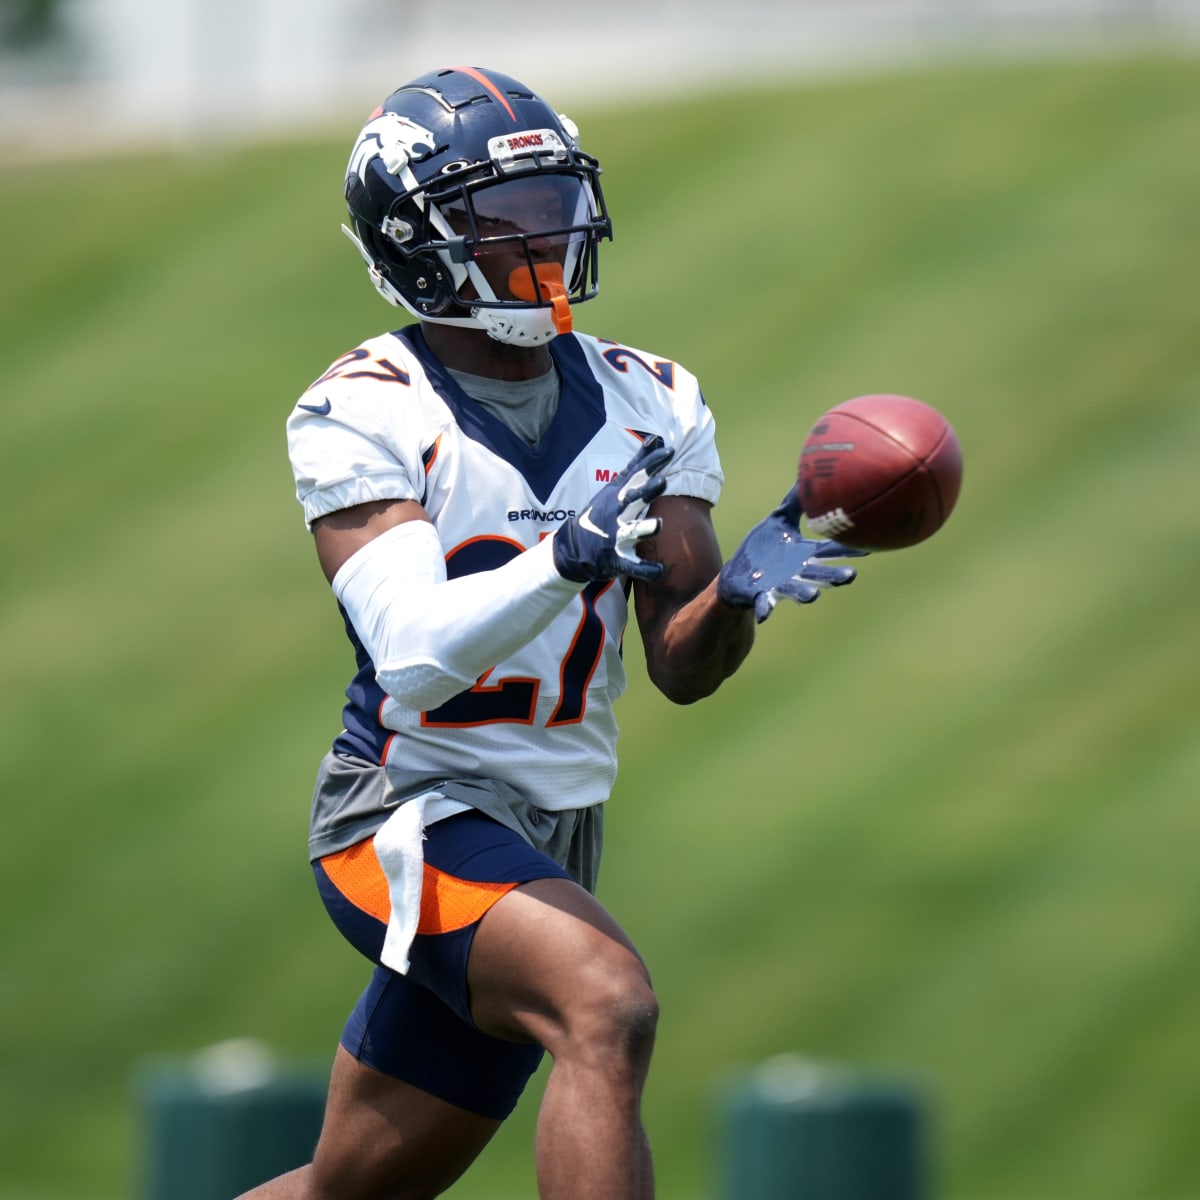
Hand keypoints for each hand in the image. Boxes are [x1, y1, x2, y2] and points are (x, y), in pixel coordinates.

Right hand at [553, 436, 674, 582]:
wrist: (574, 547)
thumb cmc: (602, 513)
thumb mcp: (616, 486)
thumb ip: (638, 464)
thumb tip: (656, 439)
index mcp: (618, 495)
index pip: (636, 476)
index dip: (651, 464)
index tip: (668, 451)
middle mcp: (617, 513)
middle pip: (632, 499)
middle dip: (646, 491)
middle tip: (663, 481)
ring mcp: (615, 536)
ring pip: (631, 532)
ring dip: (644, 528)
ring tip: (659, 525)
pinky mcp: (615, 559)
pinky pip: (632, 566)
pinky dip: (645, 569)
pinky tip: (659, 571)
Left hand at [717, 489, 866, 622]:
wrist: (738, 572)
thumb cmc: (763, 547)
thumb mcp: (779, 520)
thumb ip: (794, 501)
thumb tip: (808, 473)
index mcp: (804, 554)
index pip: (829, 551)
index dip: (847, 550)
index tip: (868, 546)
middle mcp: (797, 572)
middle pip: (820, 575)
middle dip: (834, 576)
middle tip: (850, 576)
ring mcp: (780, 585)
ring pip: (796, 590)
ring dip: (805, 593)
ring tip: (813, 596)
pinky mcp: (760, 594)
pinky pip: (765, 603)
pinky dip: (765, 609)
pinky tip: (765, 616)